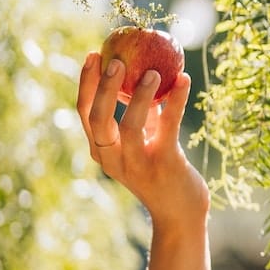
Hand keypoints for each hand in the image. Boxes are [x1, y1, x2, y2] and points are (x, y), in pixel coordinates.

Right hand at [77, 52, 209, 223]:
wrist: (181, 214)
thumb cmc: (163, 173)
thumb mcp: (146, 142)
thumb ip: (144, 115)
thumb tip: (147, 73)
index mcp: (102, 151)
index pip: (85, 113)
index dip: (86, 83)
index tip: (93, 55)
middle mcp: (113, 159)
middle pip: (98, 118)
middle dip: (103, 87)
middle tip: (115, 59)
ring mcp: (137, 165)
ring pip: (130, 125)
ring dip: (141, 95)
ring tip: (153, 71)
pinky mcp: (164, 165)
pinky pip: (168, 127)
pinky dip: (176, 101)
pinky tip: (184, 80)